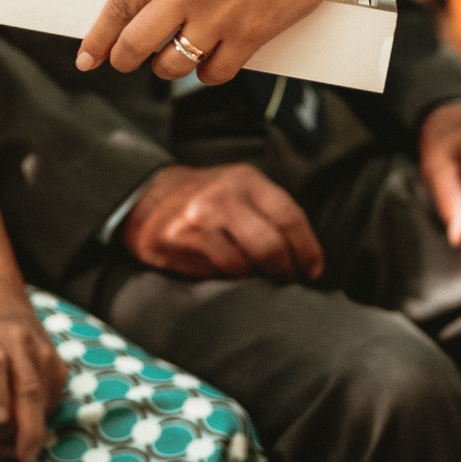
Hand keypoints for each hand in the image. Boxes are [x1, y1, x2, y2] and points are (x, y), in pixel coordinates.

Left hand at [0, 311, 67, 461]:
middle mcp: (18, 341)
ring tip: (25, 453)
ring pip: (44, 396)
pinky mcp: (58, 364)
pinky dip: (43, 417)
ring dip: (36, 426)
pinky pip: (53, 396)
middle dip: (28, 425)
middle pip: (27, 386)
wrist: (1, 313)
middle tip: (24, 456)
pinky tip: (30, 431)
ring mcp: (43, 351)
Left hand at [77, 0, 336, 84]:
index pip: (119, 6)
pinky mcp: (246, 38)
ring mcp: (215, 19)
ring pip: (171, 66)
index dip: (97, 38)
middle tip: (125, 61)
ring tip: (169, 56)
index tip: (86, 57)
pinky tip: (207, 61)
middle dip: (123, 59)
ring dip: (165, 67)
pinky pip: (213, 73)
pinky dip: (206, 73)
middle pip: (135, 46)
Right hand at [121, 162, 325, 281]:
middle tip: (286, 281)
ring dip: (251, 277)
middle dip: (284, 272)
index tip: (311, 271)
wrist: (148, 197)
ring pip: (242, 264)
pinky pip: (214, 271)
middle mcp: (222, 195)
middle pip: (270, 246)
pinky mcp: (177, 240)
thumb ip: (272, 214)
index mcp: (246, 180)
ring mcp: (198, 217)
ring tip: (250, 274)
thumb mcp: (241, 190)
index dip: (307, 250)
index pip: (290, 217)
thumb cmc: (207, 200)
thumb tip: (307, 260)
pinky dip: (223, 277)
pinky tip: (219, 270)